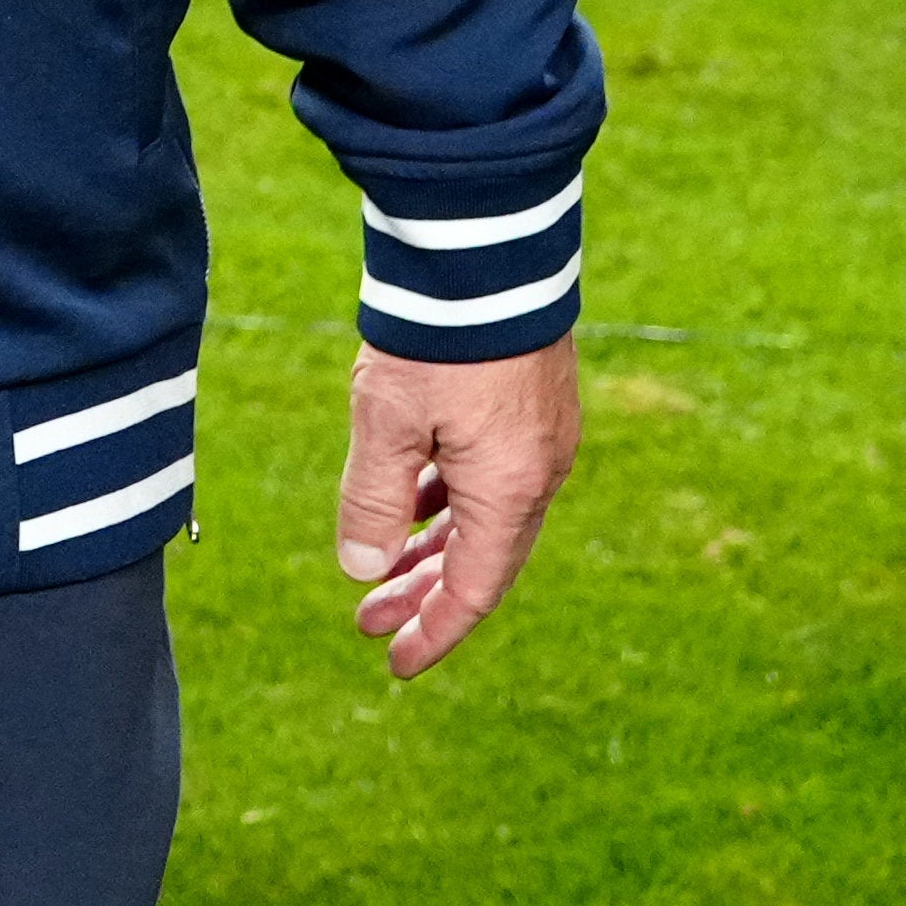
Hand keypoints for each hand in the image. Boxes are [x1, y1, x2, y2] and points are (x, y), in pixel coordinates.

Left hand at [329, 335, 580, 680]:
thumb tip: (362, 569)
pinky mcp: (535, 405)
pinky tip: (415, 503)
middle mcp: (539, 473)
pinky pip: (495, 479)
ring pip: (489, 519)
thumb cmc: (434, 336)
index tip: (394, 661)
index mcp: (509, 490)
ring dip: (435, 548)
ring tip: (383, 569)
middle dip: (425, 595)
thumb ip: (372, 502)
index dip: (433, 632)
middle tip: (370, 622)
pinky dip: (453, 503)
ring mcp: (544, 438)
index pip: (474, 591)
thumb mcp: (384, 423)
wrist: (485, 245)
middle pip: (484, 560)